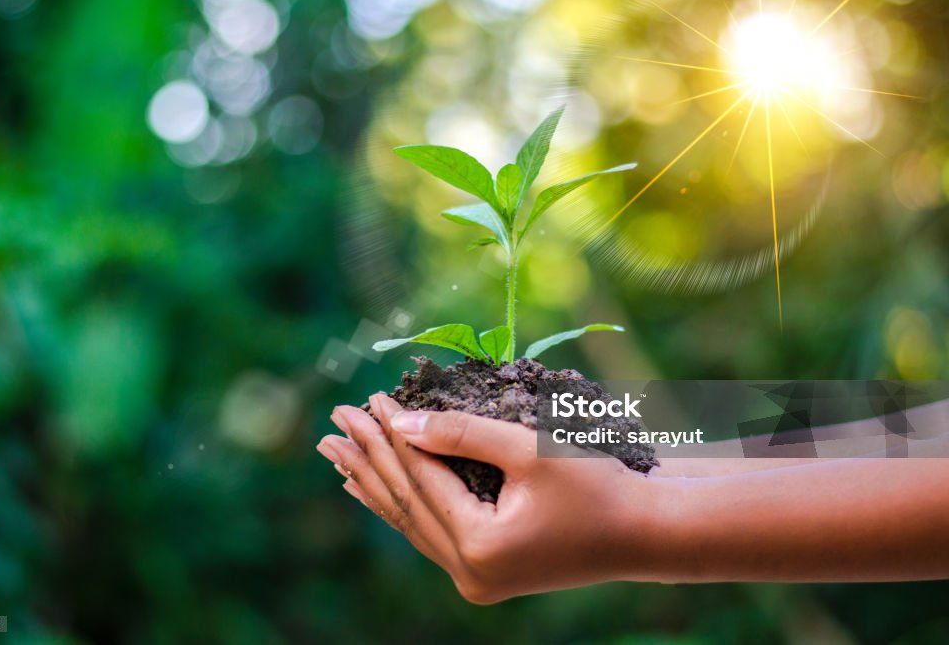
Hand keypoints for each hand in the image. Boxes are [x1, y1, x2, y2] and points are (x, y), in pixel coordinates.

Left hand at [316, 395, 677, 602]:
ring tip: (337, 454)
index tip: (367, 399)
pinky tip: (374, 490)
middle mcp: (469, 573)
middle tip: (333, 421)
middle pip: (405, 504)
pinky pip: (430, 533)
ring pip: (412, 522)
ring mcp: (476, 579)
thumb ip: (462, 434)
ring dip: (375, 483)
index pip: (420, 481)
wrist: (646, 534)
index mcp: (479, 548)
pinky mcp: (485, 573)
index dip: (392, 436)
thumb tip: (399, 424)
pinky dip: (402, 505)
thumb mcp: (530, 450)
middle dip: (368, 459)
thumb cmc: (598, 486)